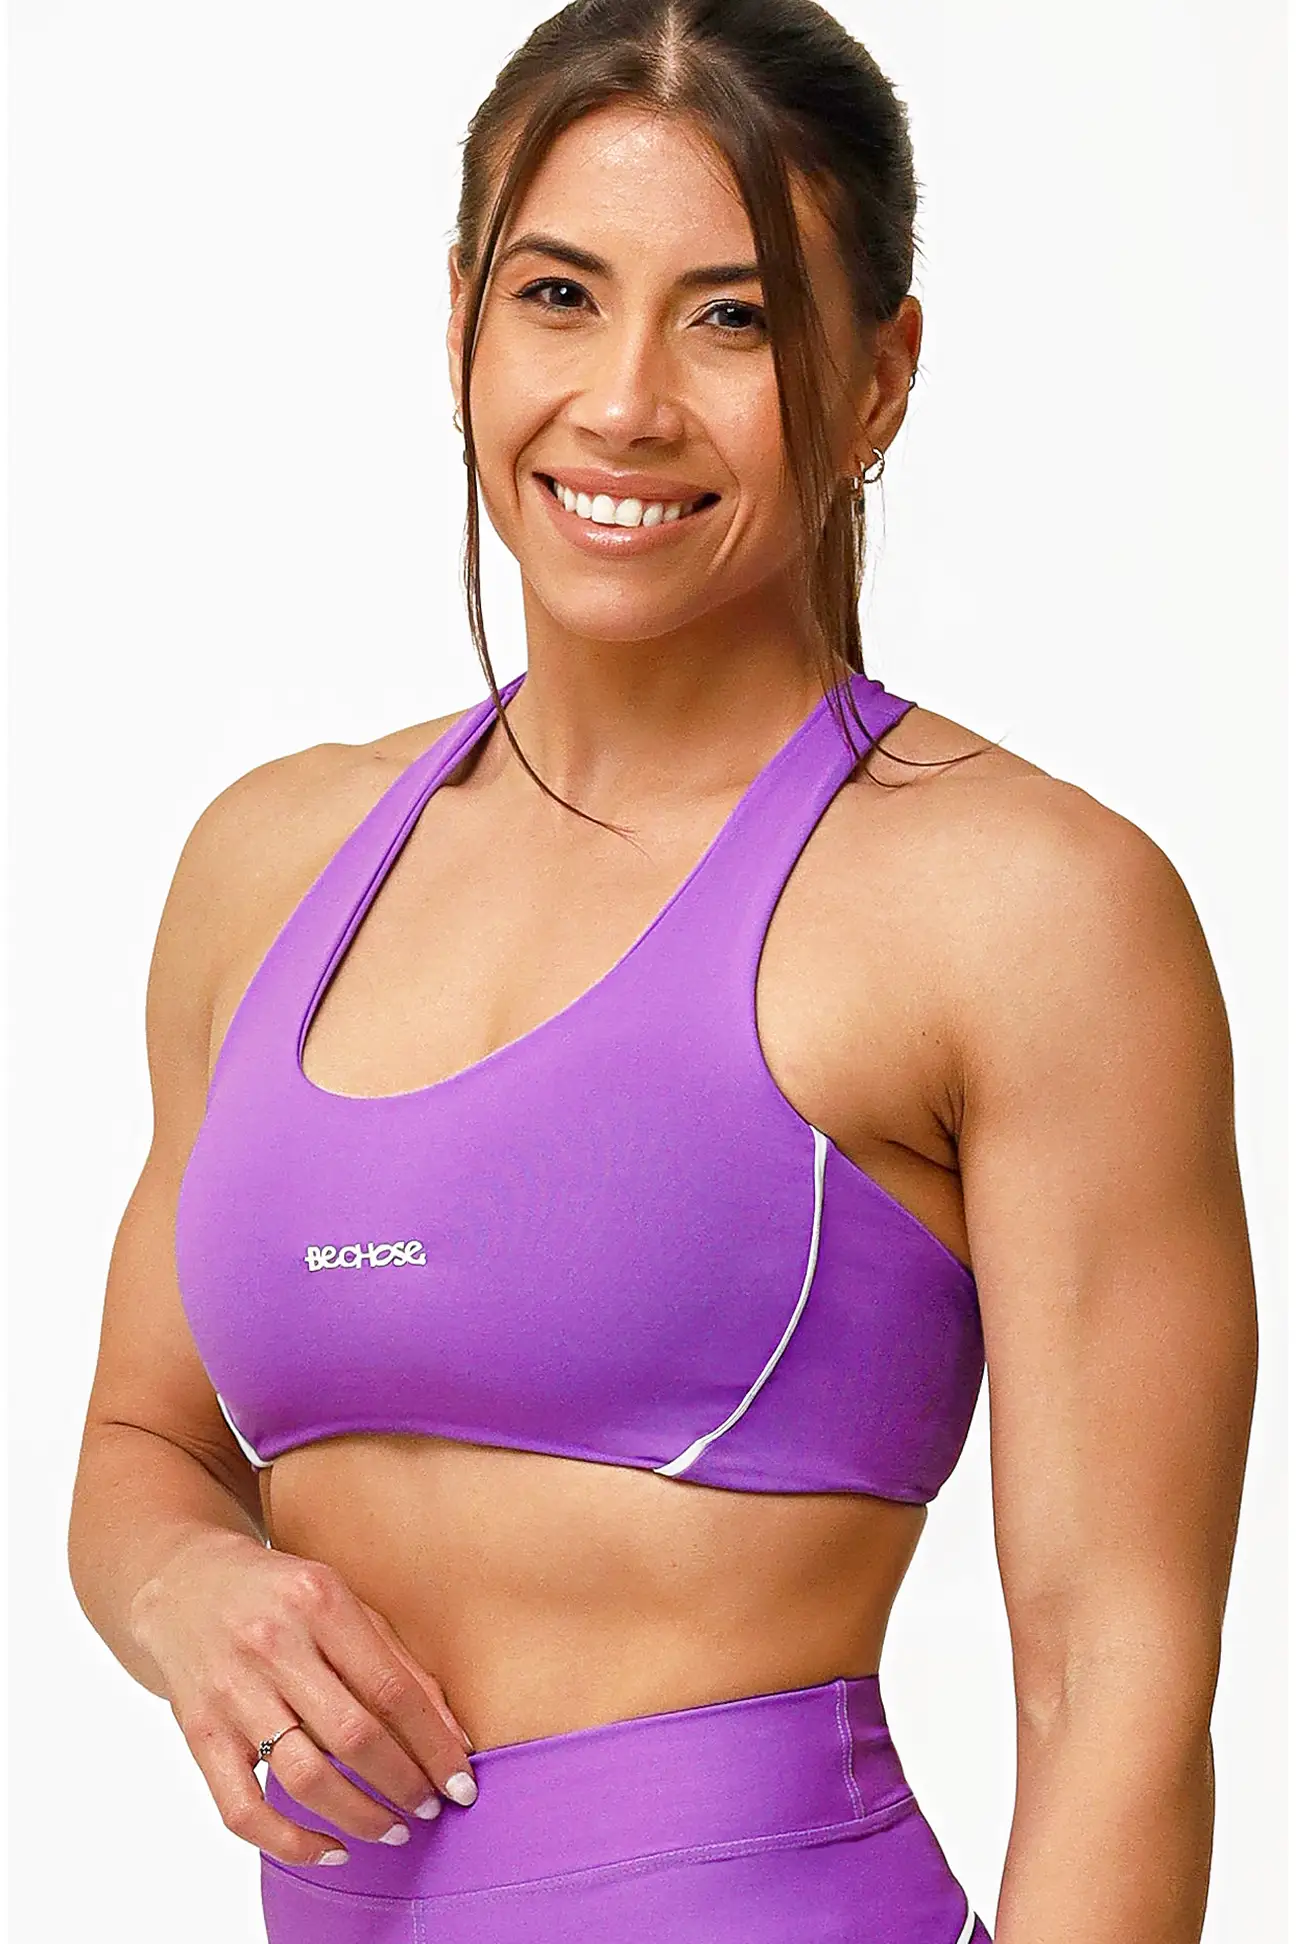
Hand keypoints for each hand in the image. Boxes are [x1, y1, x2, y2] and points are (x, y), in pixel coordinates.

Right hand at [129, 1528, 476, 1867]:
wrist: (184, 1584)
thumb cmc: (281, 1595)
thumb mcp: (344, 1602)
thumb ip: (397, 1661)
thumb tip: (453, 1736)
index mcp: (319, 1602)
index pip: (392, 1689)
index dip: (433, 1745)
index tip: (461, 1782)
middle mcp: (273, 1646)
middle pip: (353, 1736)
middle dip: (404, 1784)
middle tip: (431, 1807)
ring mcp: (232, 1694)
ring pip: (304, 1779)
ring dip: (360, 1816)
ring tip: (392, 1829)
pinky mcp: (200, 1734)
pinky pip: (243, 1810)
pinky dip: (290, 1843)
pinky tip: (330, 1849)